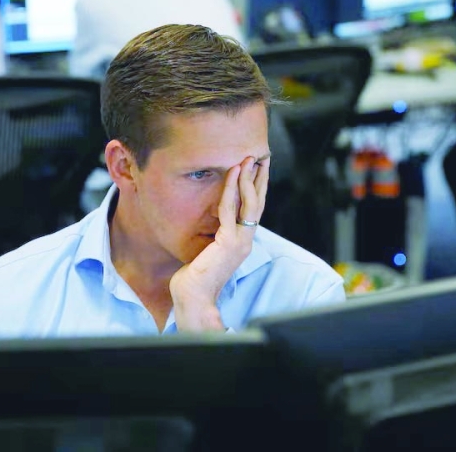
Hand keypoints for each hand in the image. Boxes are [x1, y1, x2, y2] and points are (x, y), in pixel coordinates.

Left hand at [170, 155, 269, 331]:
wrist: (194, 298)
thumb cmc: (195, 279)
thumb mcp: (208, 251)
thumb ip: (214, 235)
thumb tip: (209, 222)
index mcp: (242, 242)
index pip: (254, 210)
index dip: (257, 189)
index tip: (258, 170)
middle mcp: (246, 240)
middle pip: (258, 203)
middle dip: (260, 178)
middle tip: (261, 157)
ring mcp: (240, 241)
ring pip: (249, 203)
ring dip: (249, 178)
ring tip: (248, 159)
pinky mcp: (229, 241)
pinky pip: (231, 209)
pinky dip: (232, 189)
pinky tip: (232, 173)